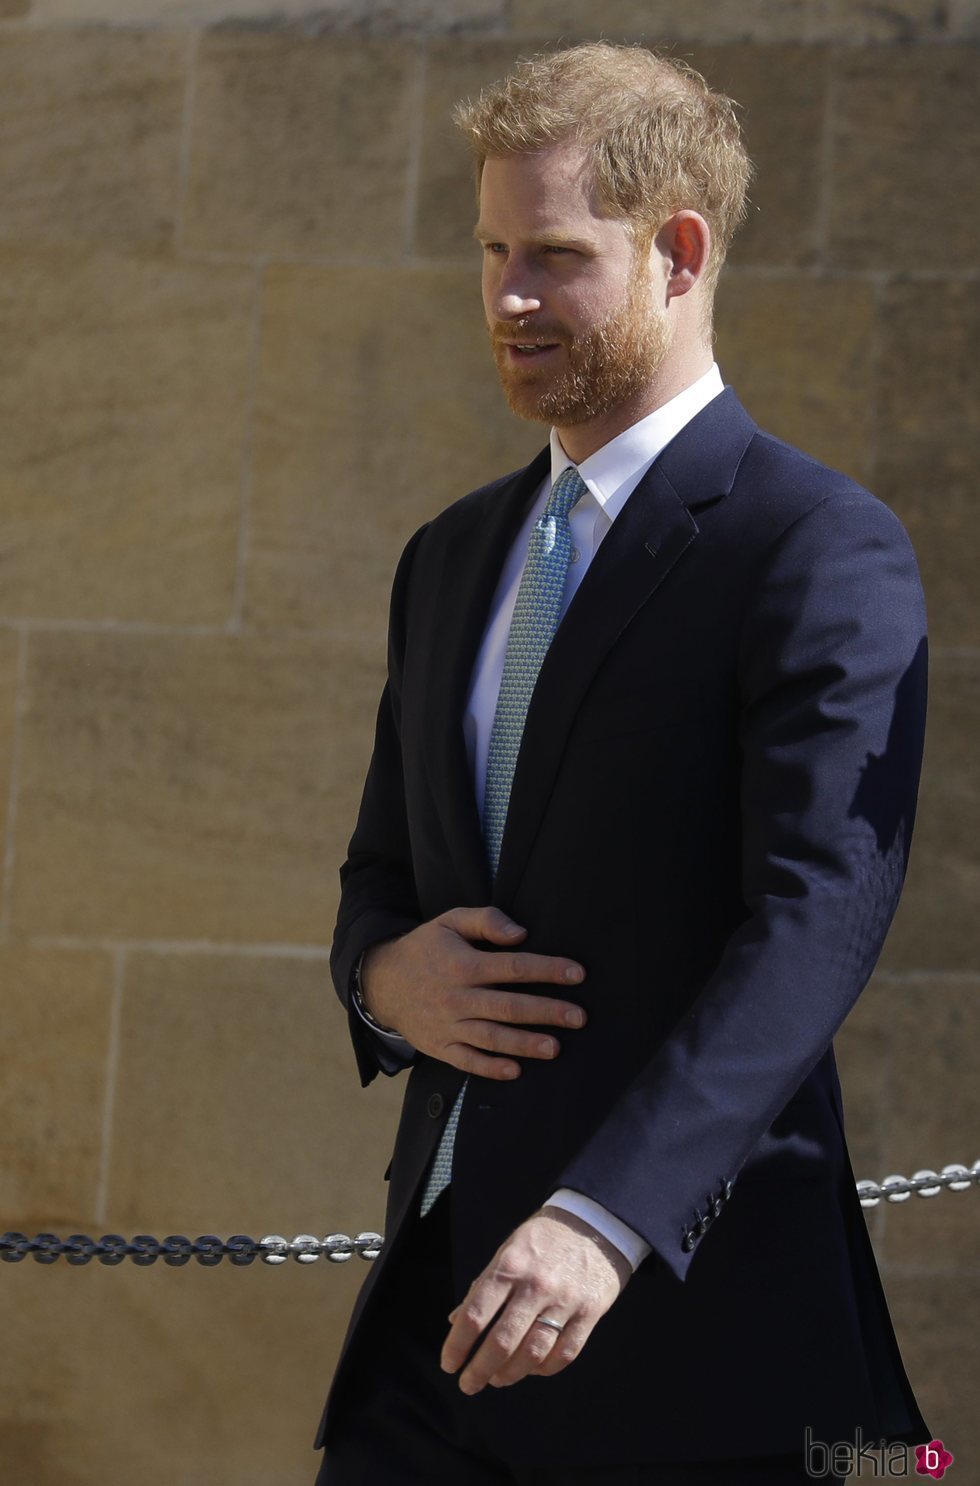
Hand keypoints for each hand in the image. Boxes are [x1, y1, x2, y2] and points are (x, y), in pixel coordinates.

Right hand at [360, 907, 586, 1080]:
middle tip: (578, 1017)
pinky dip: (491, 1068)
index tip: (577, 973)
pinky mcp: (439, 1047)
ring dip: (525, 1044)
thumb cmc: (426, 949)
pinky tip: (516, 1071)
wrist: (383, 982)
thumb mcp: (450, 921)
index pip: (513, 967)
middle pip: (508, 1007)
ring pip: (491, 1038)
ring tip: (555, 1048)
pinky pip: (467, 1061)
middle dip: (547, 1012)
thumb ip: (486, 921)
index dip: (547, 970)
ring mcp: (447, 1025)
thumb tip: (520, 934)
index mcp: (463, 965)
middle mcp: (456, 997)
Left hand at [441, 1208, 630, 1392]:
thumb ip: (484, 1286)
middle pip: (502, 1342)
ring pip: (533, 1354)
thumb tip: (456, 1321)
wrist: (595, 1222)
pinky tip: (532, 1369)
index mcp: (509, 1267)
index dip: (457, 1346)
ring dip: (510, 1374)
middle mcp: (535, 1286)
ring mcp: (564, 1301)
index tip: (449, 1364)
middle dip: (480, 1370)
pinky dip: (545, 1369)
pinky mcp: (589, 1313)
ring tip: (497, 1379)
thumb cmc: (543, 1239)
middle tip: (468, 1384)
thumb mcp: (508, 1251)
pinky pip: (565, 1353)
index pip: (475, 1315)